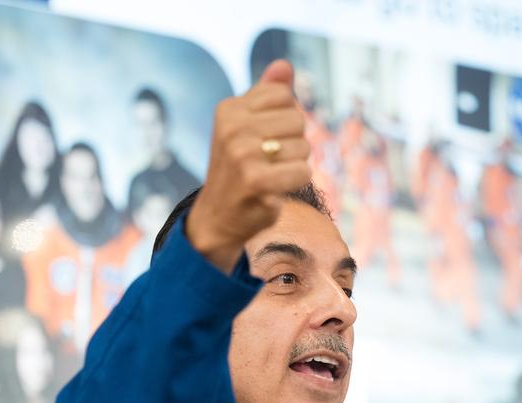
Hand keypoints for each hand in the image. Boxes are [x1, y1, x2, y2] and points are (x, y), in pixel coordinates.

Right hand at [187, 60, 311, 271]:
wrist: (217, 217)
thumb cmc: (238, 168)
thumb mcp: (245, 126)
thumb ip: (266, 95)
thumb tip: (285, 66)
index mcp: (229, 109)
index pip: (285, 96)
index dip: (284, 119)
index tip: (264, 138)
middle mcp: (233, 128)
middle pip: (298, 120)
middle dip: (293, 143)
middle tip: (269, 162)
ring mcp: (243, 155)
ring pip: (304, 148)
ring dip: (294, 166)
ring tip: (271, 176)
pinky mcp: (257, 182)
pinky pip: (303, 172)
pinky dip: (295, 183)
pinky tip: (275, 190)